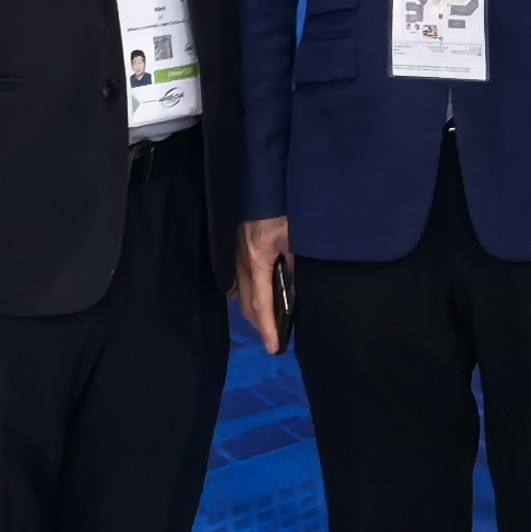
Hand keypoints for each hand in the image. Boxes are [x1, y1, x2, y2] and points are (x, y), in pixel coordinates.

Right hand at [237, 219, 293, 355]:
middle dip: (261, 326)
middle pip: (248, 305)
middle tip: (276, 341)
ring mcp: (236, 257)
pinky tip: (260, 297)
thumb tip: (293, 283)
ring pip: (241, 295)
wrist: (260, 183)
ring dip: (255, 312)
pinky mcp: (236, 251)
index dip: (268, 329)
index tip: (274, 349)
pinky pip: (240, 281)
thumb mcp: (294, 236)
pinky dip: (249, 295)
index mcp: (257, 261)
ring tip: (270, 323)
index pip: (261, 304)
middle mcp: (242, 264)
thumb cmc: (281, 208)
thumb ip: (293, 261)